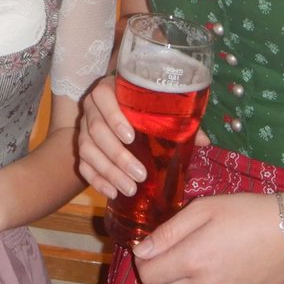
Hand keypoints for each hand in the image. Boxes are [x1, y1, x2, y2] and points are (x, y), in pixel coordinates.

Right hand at [76, 78, 210, 199]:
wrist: (120, 114)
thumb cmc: (144, 109)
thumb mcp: (158, 109)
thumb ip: (178, 121)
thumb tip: (203, 141)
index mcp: (108, 90)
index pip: (103, 97)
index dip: (114, 117)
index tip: (131, 137)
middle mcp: (91, 108)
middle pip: (96, 130)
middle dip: (118, 155)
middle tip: (140, 174)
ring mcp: (82, 128)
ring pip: (87, 150)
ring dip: (109, 172)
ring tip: (130, 189)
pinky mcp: (79, 148)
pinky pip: (82, 165)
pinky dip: (96, 181)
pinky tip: (112, 192)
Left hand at [130, 192, 283, 283]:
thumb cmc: (245, 212)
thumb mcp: (203, 208)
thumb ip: (168, 232)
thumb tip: (141, 251)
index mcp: (192, 259)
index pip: (148, 275)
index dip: (144, 260)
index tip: (152, 247)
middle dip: (160, 269)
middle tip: (174, 249)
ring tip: (194, 262)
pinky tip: (208, 280)